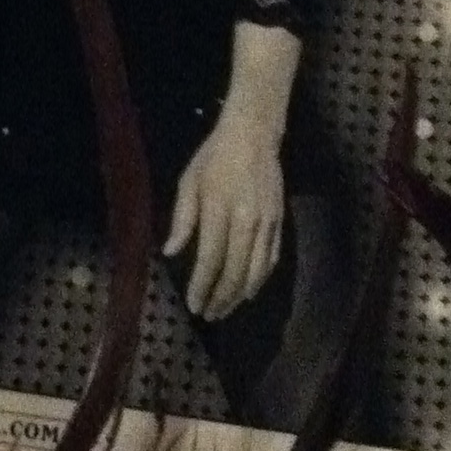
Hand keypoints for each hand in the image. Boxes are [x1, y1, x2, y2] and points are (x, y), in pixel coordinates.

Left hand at [164, 114, 285, 320]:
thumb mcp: (188, 182)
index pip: (211, 259)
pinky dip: (260, 279)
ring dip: (240, 295)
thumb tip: (170, 253)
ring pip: (256, 270)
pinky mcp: (280, 222)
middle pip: (235, 271)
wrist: (253, 136)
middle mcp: (246, 221)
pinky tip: (248, 291)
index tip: (193, 304)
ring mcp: (267, 223)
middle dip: (221, 297)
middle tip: (208, 314)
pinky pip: (271, 259)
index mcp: (219, 209)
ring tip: (225, 309)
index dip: (202, 286)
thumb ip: (182, 220)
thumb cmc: (213, 157)